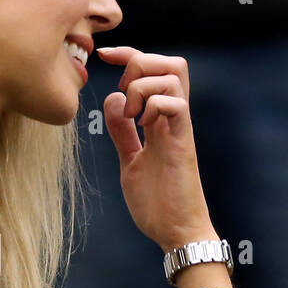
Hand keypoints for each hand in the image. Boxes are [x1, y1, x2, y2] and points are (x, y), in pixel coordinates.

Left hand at [96, 47, 214, 251]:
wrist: (176, 232)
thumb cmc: (158, 201)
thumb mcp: (130, 160)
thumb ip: (122, 133)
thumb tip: (113, 100)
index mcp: (161, 120)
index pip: (153, 70)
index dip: (129, 55)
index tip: (104, 55)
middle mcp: (174, 119)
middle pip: (172, 64)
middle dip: (141, 63)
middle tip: (124, 92)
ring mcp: (179, 130)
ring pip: (174, 77)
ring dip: (144, 85)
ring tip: (132, 113)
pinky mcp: (182, 145)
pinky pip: (177, 106)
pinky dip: (156, 104)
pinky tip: (143, 123)